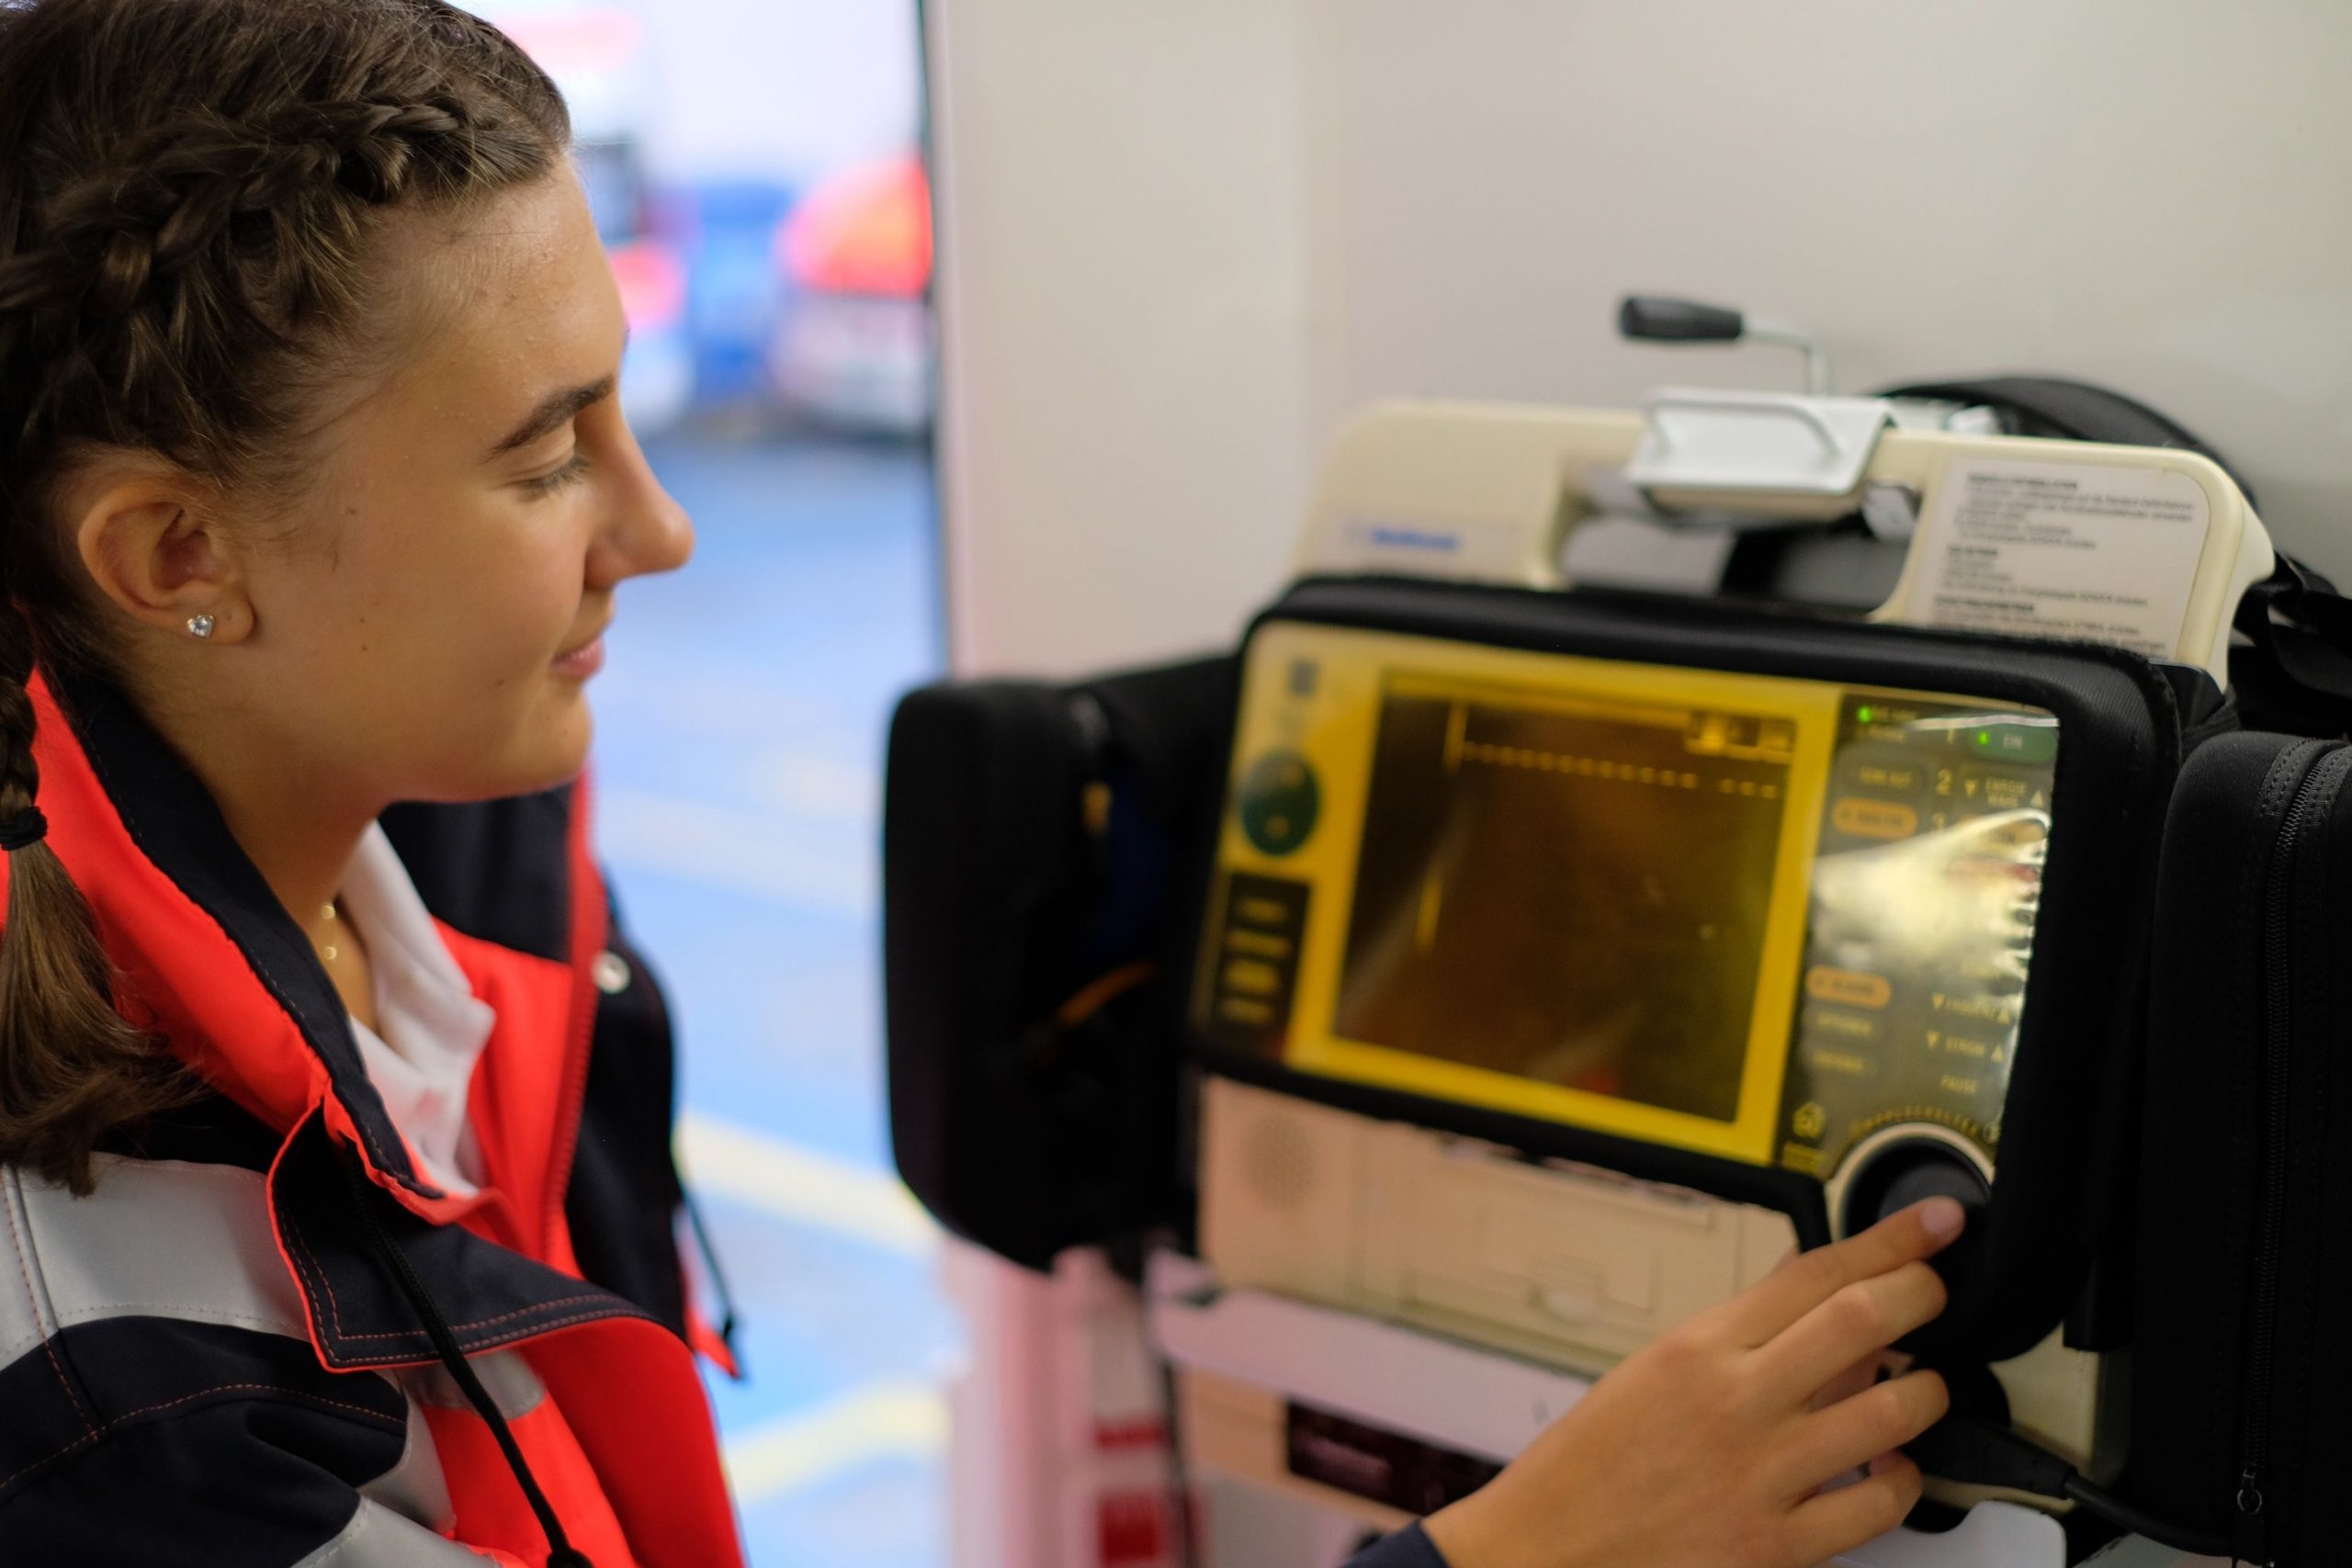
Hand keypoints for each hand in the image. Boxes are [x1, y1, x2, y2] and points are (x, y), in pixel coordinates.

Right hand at [1422, 1197, 1964, 1567]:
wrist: (1547, 1553)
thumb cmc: (1589, 1467)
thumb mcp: (1650, 1371)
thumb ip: (1736, 1334)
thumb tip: (1807, 1292)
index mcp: (1699, 1348)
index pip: (1815, 1272)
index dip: (1891, 1240)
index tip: (1934, 1226)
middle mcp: (1737, 1402)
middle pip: (1865, 1321)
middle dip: (1923, 1295)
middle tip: (1936, 1294)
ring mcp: (1765, 1475)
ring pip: (1893, 1413)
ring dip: (1925, 1393)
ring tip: (1919, 1388)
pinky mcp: (1781, 1545)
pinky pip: (1880, 1506)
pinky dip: (1902, 1482)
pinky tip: (1889, 1470)